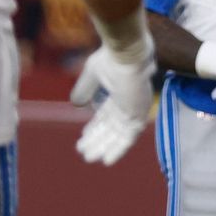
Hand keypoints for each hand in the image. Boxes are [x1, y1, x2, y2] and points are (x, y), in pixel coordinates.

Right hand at [71, 38, 156, 165]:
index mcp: (119, 92)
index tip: (83, 137)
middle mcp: (129, 103)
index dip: (96, 127)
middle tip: (84, 152)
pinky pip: (129, 138)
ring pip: (119, 134)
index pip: (107, 114)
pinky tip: (107, 160)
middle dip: (98, 140)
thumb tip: (76, 105)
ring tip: (89, 158)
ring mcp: (135, 110)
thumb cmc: (111, 59)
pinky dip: (118, 149)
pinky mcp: (139, 115)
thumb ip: (85, 90)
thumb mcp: (92, 75)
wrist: (127, 54)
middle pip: (112, 127)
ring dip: (104, 147)